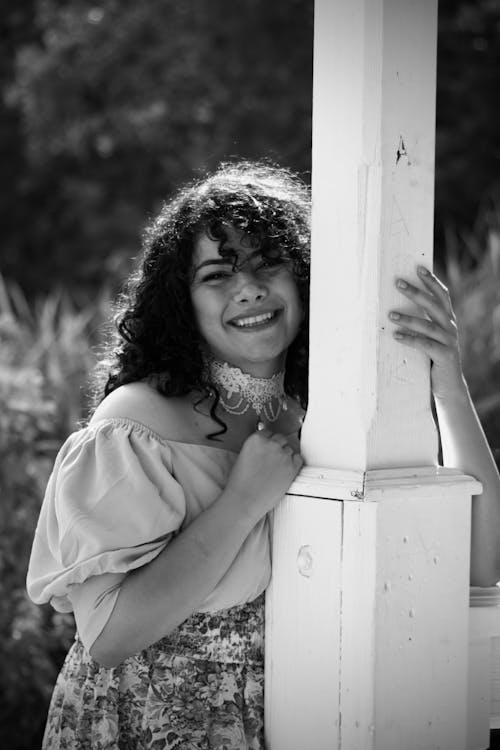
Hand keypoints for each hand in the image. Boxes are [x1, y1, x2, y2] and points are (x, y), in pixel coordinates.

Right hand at [225, 427, 302, 522]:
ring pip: (290, 449)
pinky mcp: (292, 468)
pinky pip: (298, 459)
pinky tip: (286, 469)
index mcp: (256, 439)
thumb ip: (255, 447)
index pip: (268, 432)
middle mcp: (271, 444)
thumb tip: (264, 444)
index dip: (268, 441)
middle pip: (281, 438)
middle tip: (273, 458)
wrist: (244, 500)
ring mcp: (283, 456)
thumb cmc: (240, 482)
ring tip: (277, 468)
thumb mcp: (243, 456)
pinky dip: (294, 463)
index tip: (268, 447)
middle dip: (277, 447)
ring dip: (285, 455)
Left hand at [389, 265, 466, 400]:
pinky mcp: (444, 355)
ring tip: (390, 314)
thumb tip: (396, 307)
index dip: (431, 281)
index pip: (441, 295)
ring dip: (408, 318)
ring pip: (428, 325)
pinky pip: (425, 345)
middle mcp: (451, 327)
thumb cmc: (434, 357)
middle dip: (415, 292)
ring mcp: (449, 341)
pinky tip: (396, 336)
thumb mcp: (430, 337)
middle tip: (398, 283)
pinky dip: (410, 339)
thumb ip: (423, 322)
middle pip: (433, 305)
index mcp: (448, 319)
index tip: (418, 268)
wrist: (449, 385)